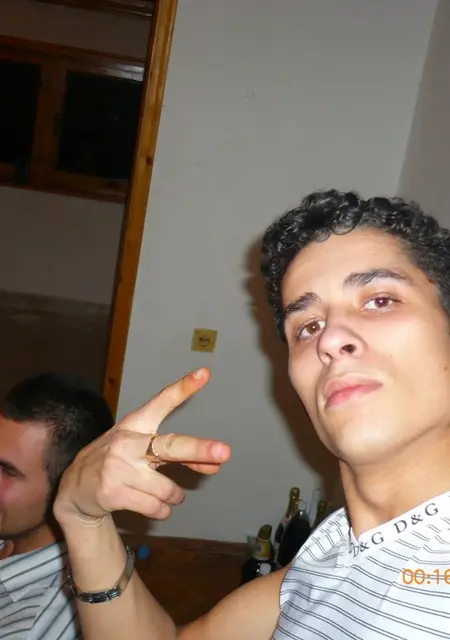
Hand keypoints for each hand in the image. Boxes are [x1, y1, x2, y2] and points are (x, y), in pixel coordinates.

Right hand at [53, 368, 231, 527]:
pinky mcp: (112, 492)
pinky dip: (161, 511)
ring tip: (164, 495)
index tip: (204, 373)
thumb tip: (216, 465)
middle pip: (170, 445)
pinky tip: (153, 507)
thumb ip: (178, 454)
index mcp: (135, 424)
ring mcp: (118, 467)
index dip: (183, 388)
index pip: (162, 402)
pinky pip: (155, 507)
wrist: (74, 490)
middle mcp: (127, 442)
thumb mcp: (142, 450)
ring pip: (167, 489)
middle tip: (224, 452)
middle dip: (198, 449)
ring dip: (173, 496)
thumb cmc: (117, 463)